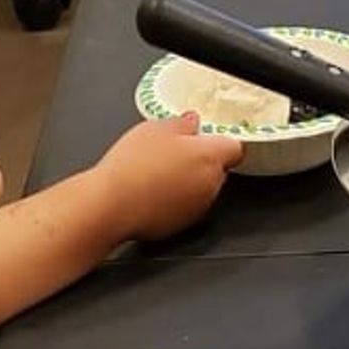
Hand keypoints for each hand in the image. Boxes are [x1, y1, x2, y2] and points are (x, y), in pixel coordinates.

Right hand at [96, 116, 243, 243]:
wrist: (114, 205)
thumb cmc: (133, 166)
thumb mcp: (156, 128)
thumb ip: (182, 124)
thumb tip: (190, 123)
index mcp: (209, 157)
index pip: (234, 147)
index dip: (220, 141)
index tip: (206, 138)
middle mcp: (211, 185)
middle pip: (218, 170)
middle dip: (202, 161)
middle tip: (174, 151)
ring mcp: (198, 208)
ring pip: (202, 189)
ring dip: (188, 181)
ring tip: (159, 171)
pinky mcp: (183, 225)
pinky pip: (186, 207)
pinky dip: (176, 199)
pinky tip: (154, 191)